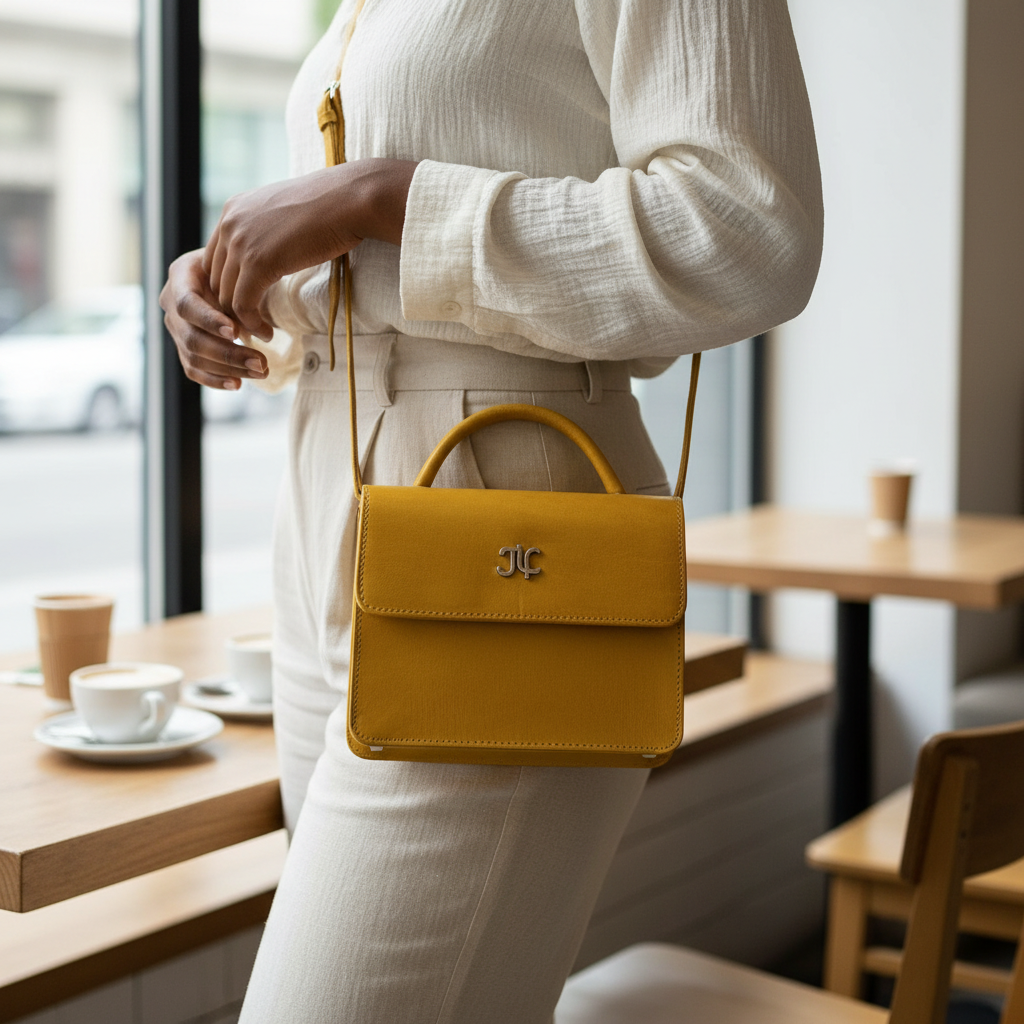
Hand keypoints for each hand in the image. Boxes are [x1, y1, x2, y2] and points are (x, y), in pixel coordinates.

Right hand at [160, 249, 267, 390]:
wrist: (227, 269)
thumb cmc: (238, 264)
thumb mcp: (240, 266)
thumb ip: (243, 292)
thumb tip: (257, 328)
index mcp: (181, 276)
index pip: (187, 304)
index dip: (209, 320)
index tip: (235, 332)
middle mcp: (170, 302)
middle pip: (192, 337)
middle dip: (228, 353)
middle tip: (261, 362)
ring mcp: (175, 327)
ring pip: (195, 356)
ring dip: (230, 368)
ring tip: (261, 371)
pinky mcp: (183, 346)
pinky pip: (194, 369)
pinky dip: (216, 379)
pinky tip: (238, 384)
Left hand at [203, 158, 416, 340]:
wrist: (347, 201)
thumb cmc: (329, 207)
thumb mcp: (286, 215)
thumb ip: (268, 232)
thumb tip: (274, 254)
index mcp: (233, 210)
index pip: (213, 258)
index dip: (225, 286)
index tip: (245, 305)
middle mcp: (230, 224)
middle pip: (215, 278)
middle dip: (228, 306)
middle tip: (248, 327)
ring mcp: (240, 243)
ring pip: (226, 295)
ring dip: (241, 320)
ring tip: (260, 334)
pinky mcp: (257, 263)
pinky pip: (243, 304)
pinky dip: (253, 324)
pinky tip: (268, 334)